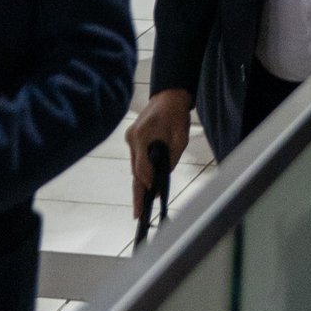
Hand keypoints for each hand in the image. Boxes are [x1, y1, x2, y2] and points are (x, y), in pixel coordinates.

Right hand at [127, 87, 190, 210]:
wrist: (170, 95)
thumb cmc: (177, 115)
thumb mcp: (179, 139)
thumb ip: (170, 160)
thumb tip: (161, 181)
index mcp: (142, 136)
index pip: (142, 168)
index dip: (148, 184)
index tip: (154, 196)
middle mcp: (132, 138)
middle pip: (135, 171)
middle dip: (138, 192)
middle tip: (137, 215)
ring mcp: (130, 138)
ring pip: (134, 166)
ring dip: (140, 182)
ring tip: (140, 205)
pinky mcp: (132, 138)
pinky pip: (136, 159)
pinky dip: (141, 171)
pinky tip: (145, 185)